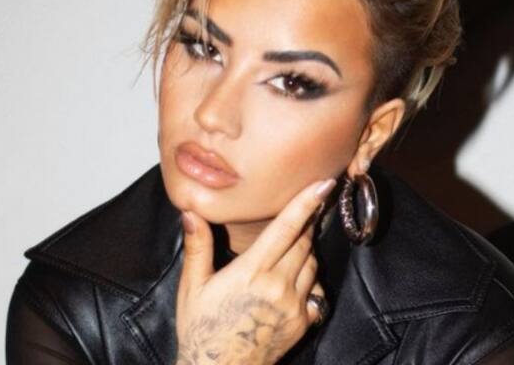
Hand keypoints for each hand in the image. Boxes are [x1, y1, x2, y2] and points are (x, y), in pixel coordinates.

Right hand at [174, 178, 336, 364]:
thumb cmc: (202, 330)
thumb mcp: (193, 287)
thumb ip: (198, 247)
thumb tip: (191, 213)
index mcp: (251, 272)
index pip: (286, 229)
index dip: (306, 203)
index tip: (322, 184)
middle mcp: (278, 286)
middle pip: (304, 241)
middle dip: (305, 222)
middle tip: (305, 207)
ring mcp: (294, 304)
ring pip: (312, 263)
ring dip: (306, 249)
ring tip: (292, 243)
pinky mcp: (303, 321)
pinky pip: (316, 289)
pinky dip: (309, 277)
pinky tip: (294, 276)